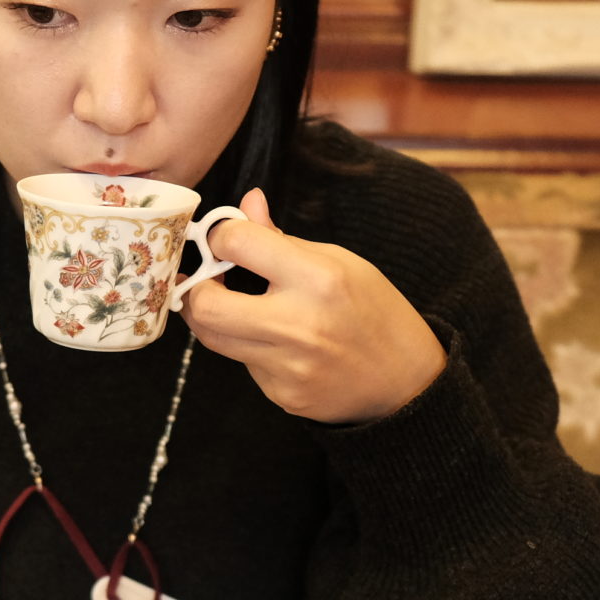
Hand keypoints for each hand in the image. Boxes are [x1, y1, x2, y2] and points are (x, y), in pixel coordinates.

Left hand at [176, 189, 446, 423]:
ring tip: (233, 303)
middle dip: (194, 286)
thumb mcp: (341, 261)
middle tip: (205, 278)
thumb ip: (284, 239)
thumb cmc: (374, 311)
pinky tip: (278, 342)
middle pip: (204, 305)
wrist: (406, 382)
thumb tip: (247, 204)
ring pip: (213, 338)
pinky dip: (249, 346)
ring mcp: (287, 366)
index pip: (236, 243)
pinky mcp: (281, 395)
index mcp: (317, 278)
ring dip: (213, 315)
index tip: (224, 239)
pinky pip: (244, 363)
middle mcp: (298, 324)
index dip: (220, 235)